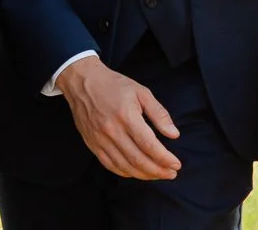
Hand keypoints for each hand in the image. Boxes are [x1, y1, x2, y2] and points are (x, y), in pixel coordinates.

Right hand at [55, 55, 180, 179]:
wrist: (81, 81)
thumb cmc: (113, 85)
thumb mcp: (141, 92)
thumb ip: (159, 114)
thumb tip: (174, 135)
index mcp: (126, 116)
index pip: (149, 145)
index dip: (165, 159)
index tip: (176, 164)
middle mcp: (111, 130)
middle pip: (138, 160)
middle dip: (159, 171)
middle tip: (171, 173)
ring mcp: (99, 138)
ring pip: (124, 166)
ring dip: (144, 175)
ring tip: (158, 174)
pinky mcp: (91, 143)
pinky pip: (109, 165)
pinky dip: (125, 172)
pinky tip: (137, 171)